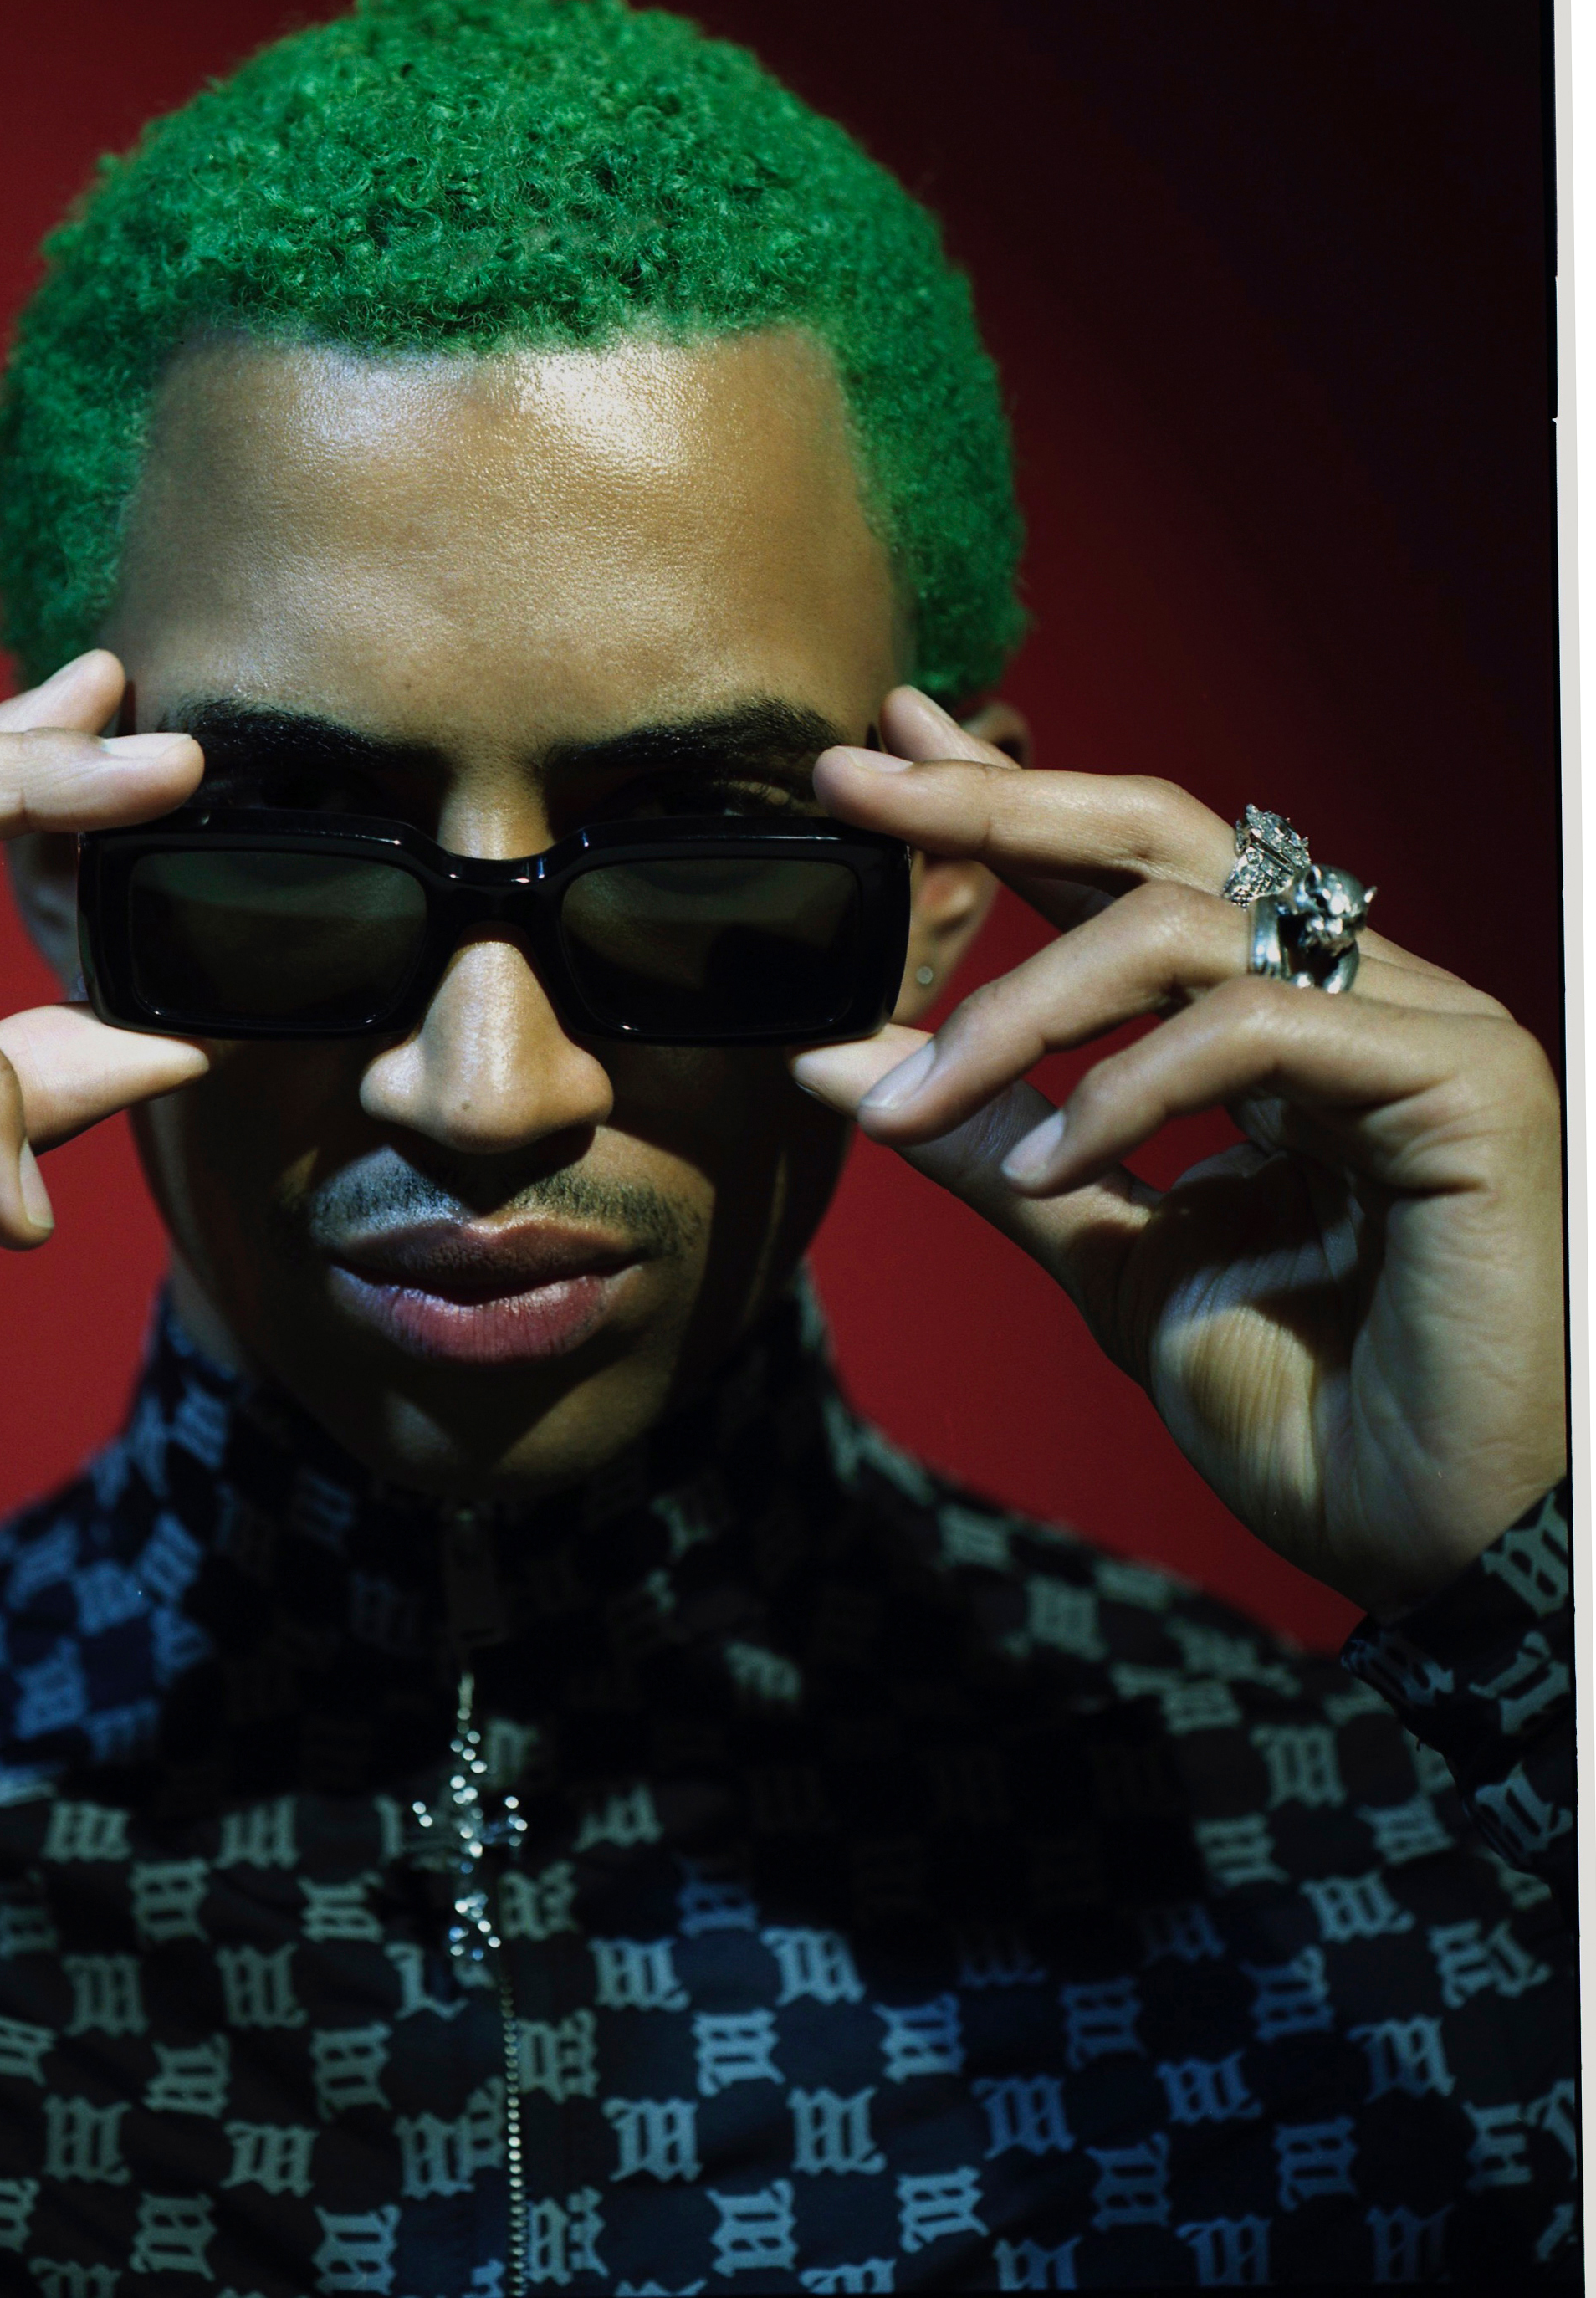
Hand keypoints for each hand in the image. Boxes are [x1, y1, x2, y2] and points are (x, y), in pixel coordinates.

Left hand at [796, 687, 1563, 1618]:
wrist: (1434, 1541)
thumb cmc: (1304, 1408)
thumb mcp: (1105, 1253)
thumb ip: (987, 1146)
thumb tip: (834, 1057)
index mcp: (1277, 1023)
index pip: (1125, 873)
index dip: (1004, 806)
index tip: (882, 756)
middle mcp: (1355, 993)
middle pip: (1160, 838)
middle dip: (995, 806)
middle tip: (854, 778)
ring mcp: (1421, 1022)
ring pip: (1186, 927)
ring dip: (1023, 1004)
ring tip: (917, 1094)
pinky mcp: (1463, 1079)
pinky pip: (1258, 1028)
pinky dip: (1129, 1087)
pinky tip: (1053, 1157)